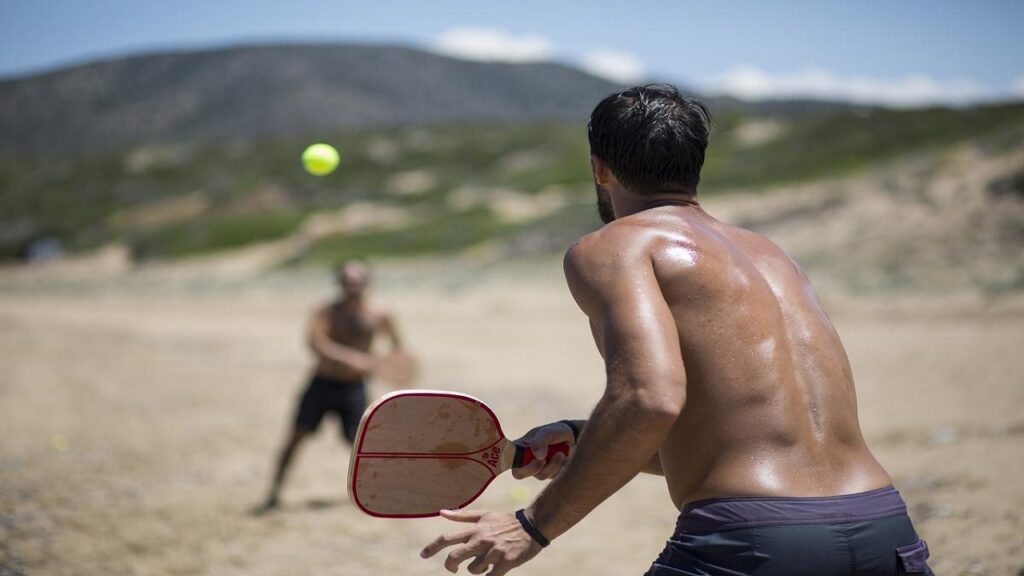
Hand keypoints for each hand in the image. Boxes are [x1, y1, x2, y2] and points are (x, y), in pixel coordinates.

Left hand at [421, 509, 541, 574]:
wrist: (532, 525)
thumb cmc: (507, 521)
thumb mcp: (484, 515)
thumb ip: (462, 515)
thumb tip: (442, 512)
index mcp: (475, 529)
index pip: (447, 538)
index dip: (432, 547)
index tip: (422, 555)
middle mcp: (481, 540)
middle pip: (455, 557)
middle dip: (450, 566)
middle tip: (453, 569)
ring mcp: (493, 552)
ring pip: (473, 570)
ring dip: (477, 569)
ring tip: (487, 561)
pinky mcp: (505, 563)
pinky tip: (494, 570)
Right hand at [511, 421, 574, 479]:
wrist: (574, 438)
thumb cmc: (556, 432)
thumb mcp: (548, 432)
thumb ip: (540, 441)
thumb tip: (538, 457)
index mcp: (519, 448)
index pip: (506, 458)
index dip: (508, 462)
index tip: (522, 459)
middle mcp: (525, 460)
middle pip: (519, 474)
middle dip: (532, 468)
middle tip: (543, 460)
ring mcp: (537, 469)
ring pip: (539, 475)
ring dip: (552, 465)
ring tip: (561, 453)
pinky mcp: (549, 475)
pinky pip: (551, 477)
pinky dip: (559, 468)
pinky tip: (563, 457)